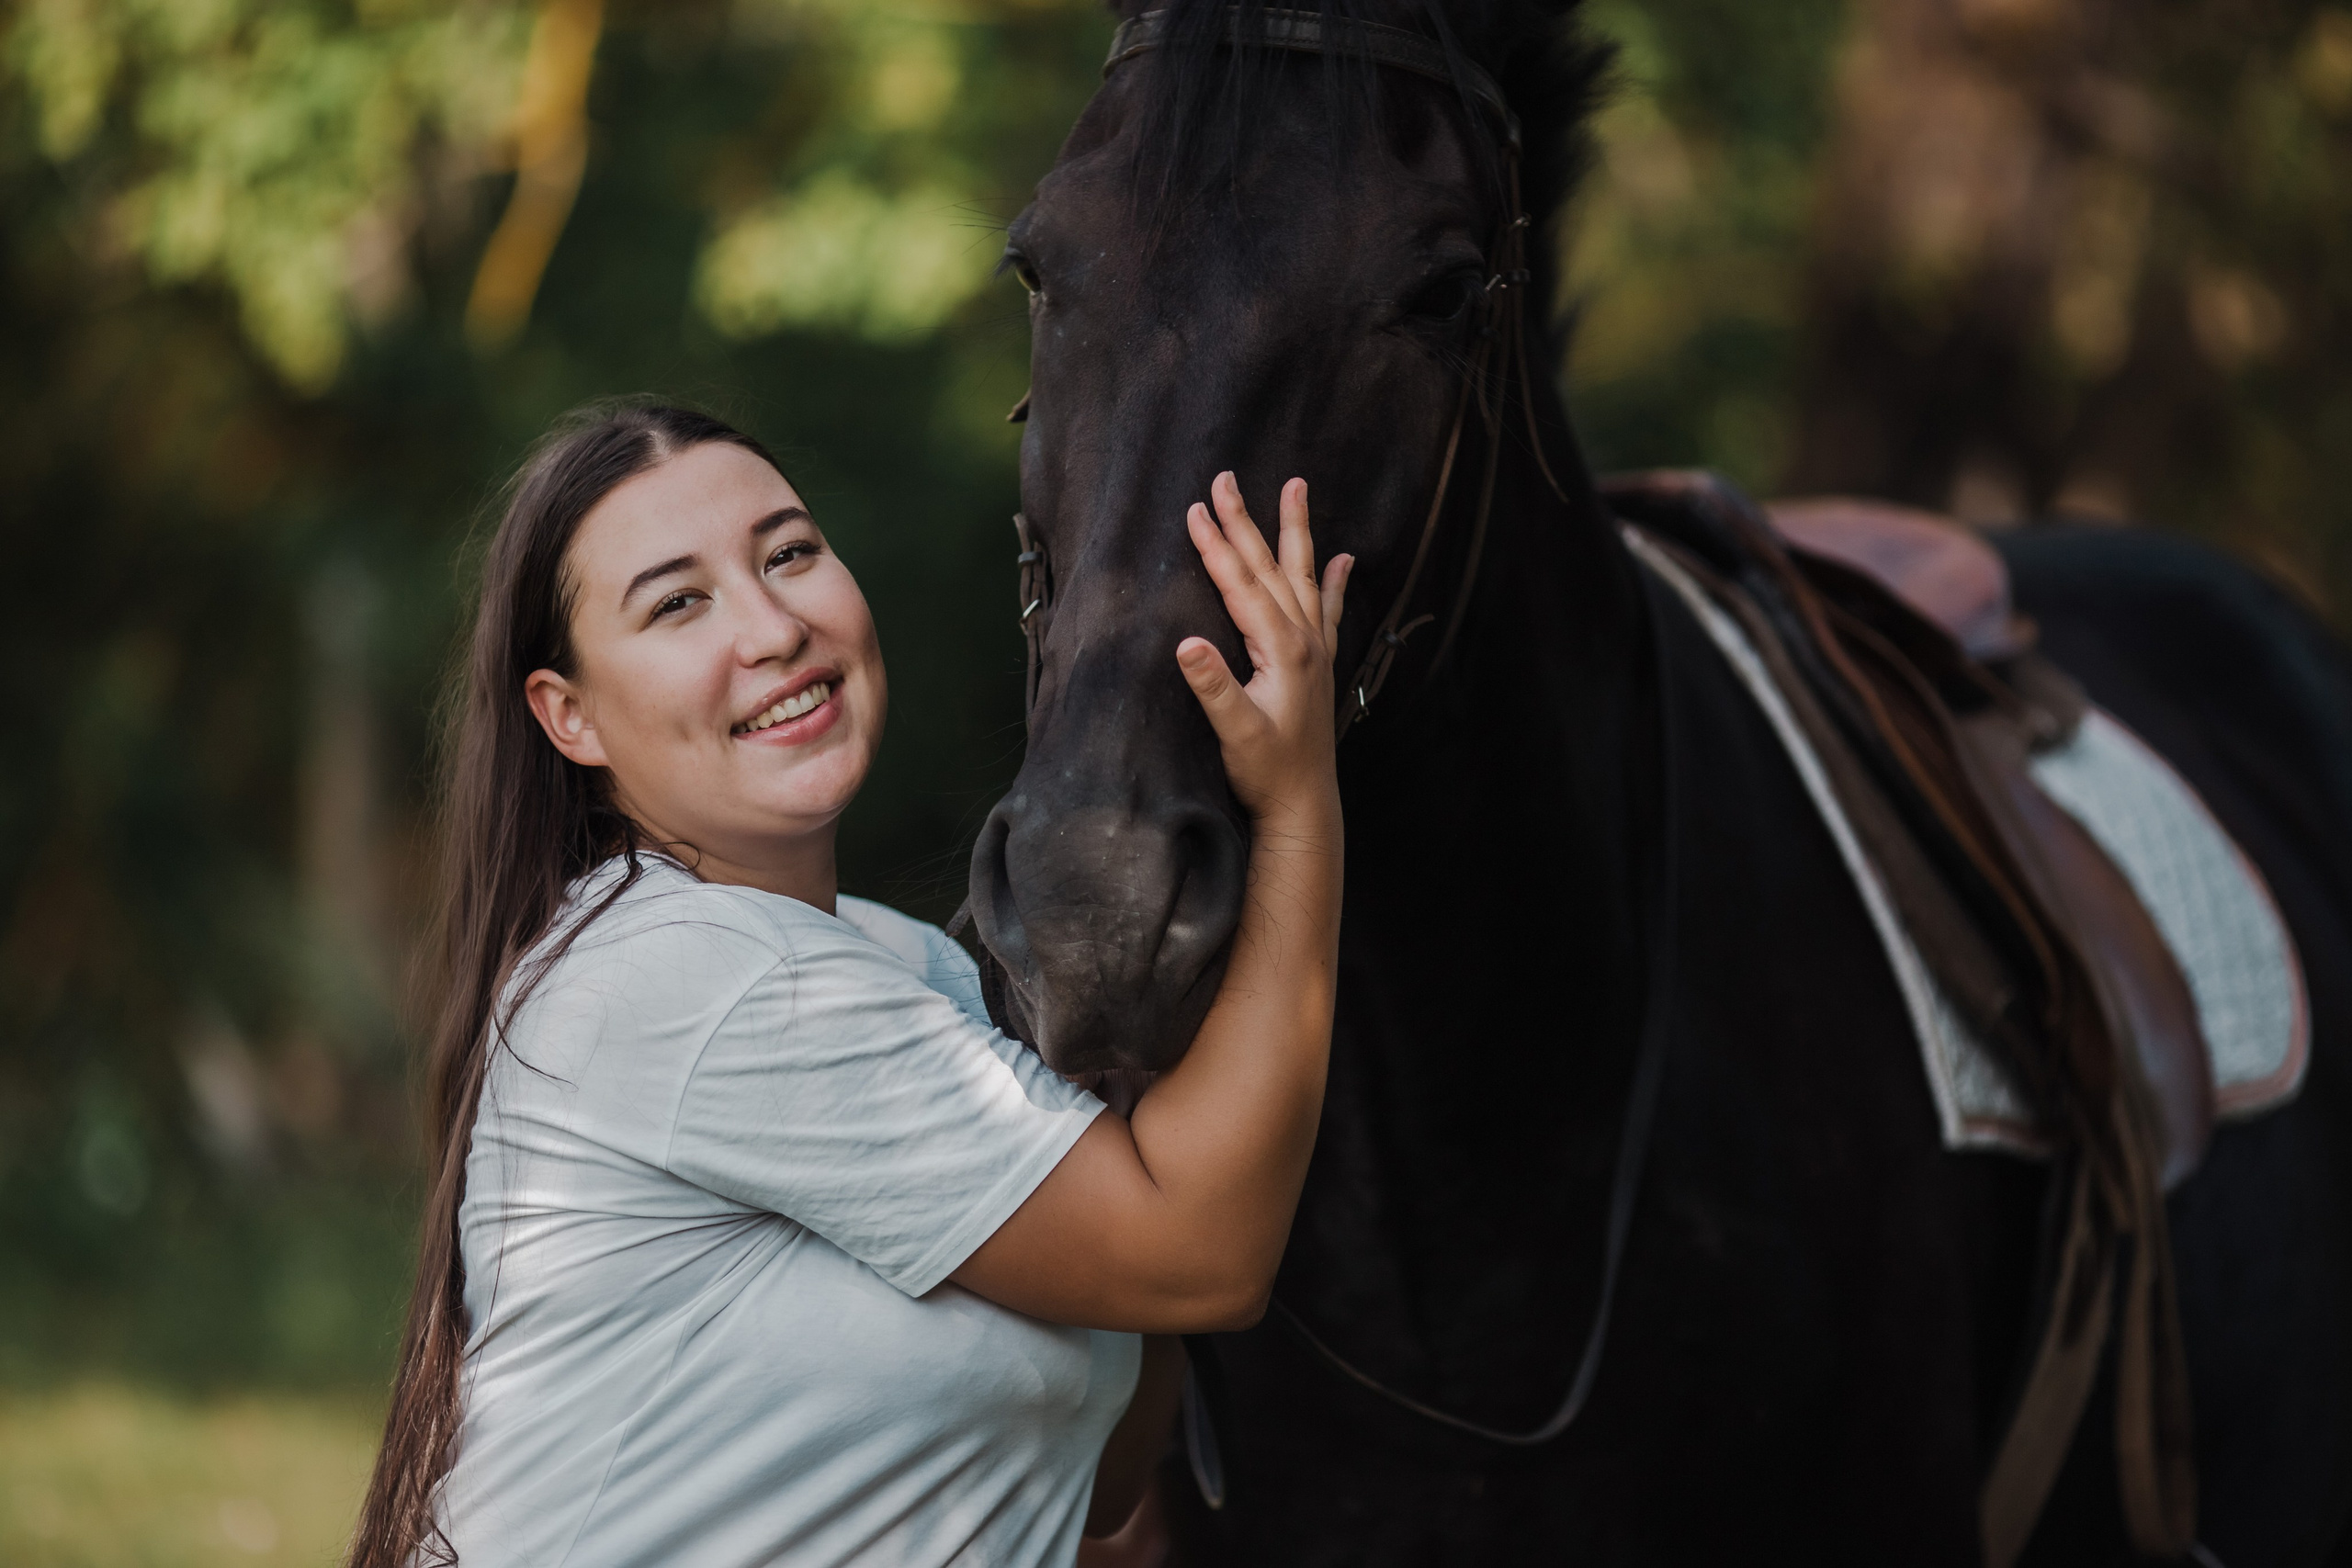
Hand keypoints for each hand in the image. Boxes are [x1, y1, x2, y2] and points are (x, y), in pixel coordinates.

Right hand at [1176, 472, 1351, 829]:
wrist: (1304, 806)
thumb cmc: (1267, 772)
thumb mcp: (1235, 732)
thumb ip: (1213, 687)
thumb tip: (1186, 644)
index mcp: (1283, 650)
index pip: (1243, 585)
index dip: (1216, 547)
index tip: (1195, 510)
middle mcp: (1305, 642)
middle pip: (1271, 567)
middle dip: (1246, 521)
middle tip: (1226, 478)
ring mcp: (1316, 652)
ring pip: (1303, 576)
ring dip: (1295, 532)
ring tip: (1297, 488)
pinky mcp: (1319, 667)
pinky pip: (1329, 610)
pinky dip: (1335, 581)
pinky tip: (1344, 560)